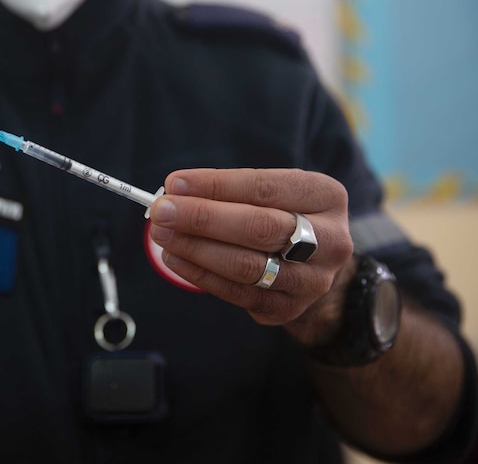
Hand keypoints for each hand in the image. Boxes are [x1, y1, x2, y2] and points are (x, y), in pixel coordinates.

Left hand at [148, 168, 354, 344]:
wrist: (314, 265)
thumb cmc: (282, 215)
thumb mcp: (272, 192)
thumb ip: (229, 190)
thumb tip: (176, 191)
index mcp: (325, 196)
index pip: (265, 187)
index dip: (217, 185)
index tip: (176, 183)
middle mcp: (329, 240)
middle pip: (259, 227)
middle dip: (202, 218)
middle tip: (161, 210)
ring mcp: (311, 279)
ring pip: (246, 264)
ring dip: (195, 248)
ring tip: (162, 234)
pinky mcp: (287, 307)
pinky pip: (237, 292)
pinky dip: (199, 274)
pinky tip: (174, 258)